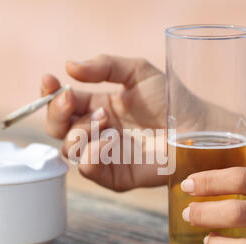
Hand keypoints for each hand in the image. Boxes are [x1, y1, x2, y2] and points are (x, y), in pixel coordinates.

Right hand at [41, 54, 166, 190]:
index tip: (49, 80)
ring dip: (78, 131)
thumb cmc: (171, 99)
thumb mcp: (137, 72)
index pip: (64, 103)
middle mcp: (97, 132)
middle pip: (58, 128)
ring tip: (105, 120)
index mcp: (98, 107)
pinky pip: (88, 169)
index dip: (51, 93)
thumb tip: (68, 66)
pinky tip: (109, 140)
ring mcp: (105, 155)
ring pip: (68, 148)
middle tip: (70, 99)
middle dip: (57, 112)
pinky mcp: (115, 175)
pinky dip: (91, 153)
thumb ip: (104, 66)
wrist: (195, 127)